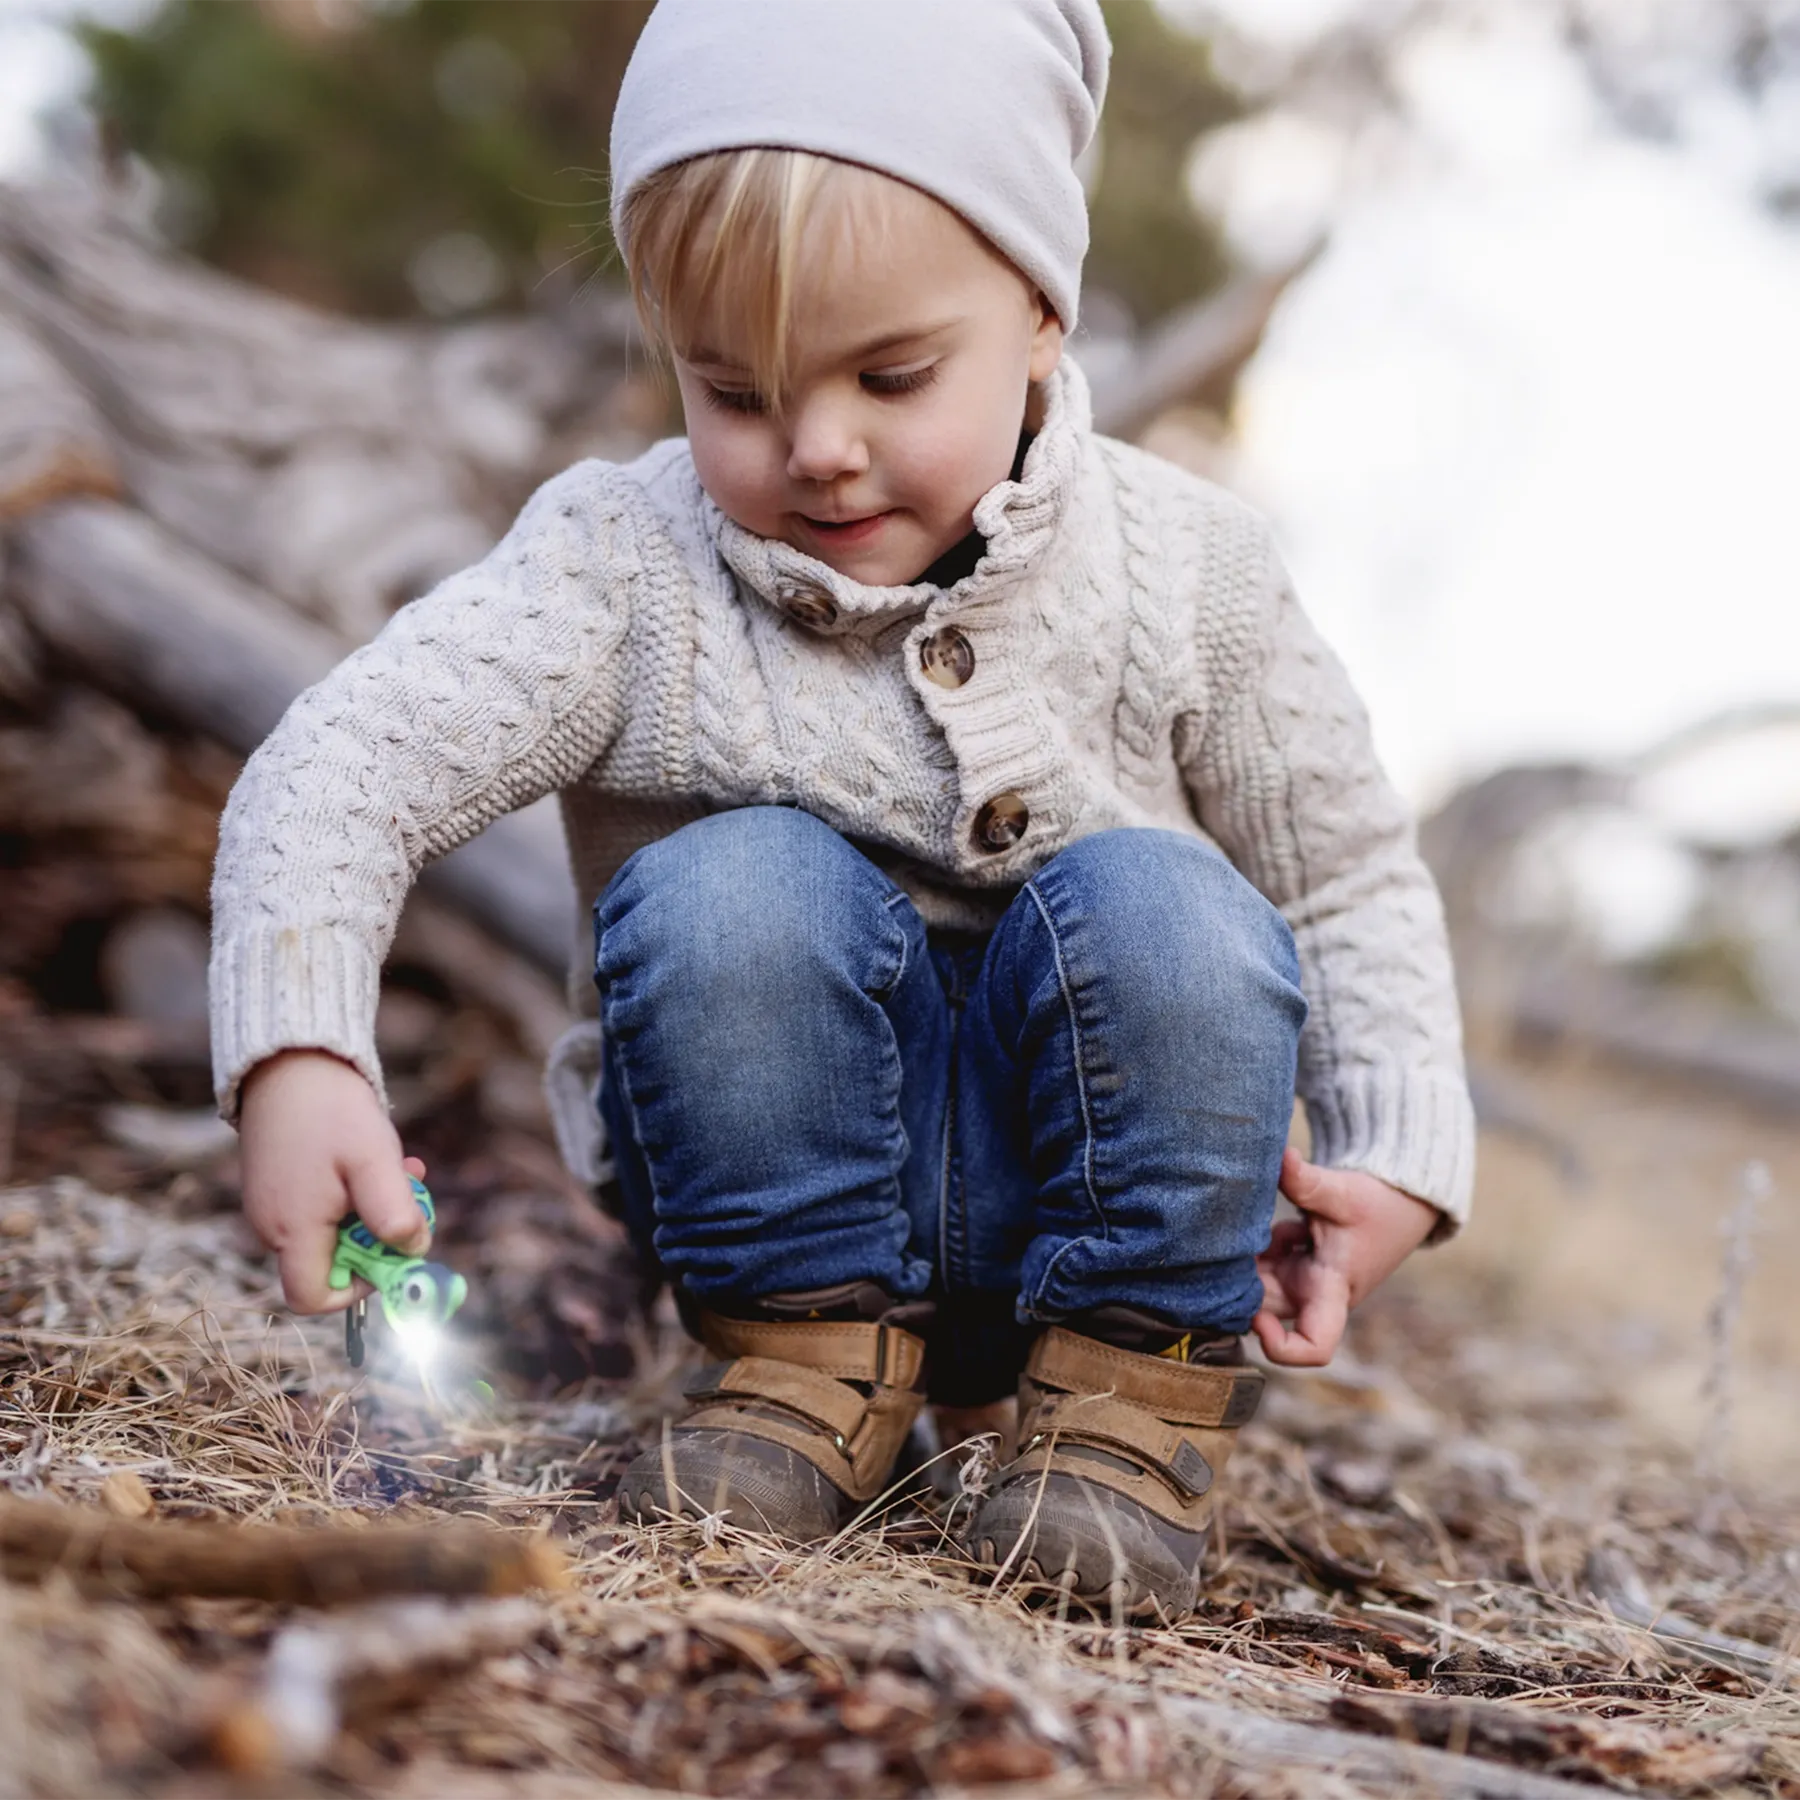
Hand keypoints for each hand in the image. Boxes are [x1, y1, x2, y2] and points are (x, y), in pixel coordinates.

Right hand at [237, 1050, 430, 1313]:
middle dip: (377, 1238)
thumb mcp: (374, 1162)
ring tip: (400, 1166)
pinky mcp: (276, 1184)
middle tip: (410, 1196)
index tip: (389, 1253)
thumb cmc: (331, 1110)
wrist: (288, 1059)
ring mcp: (270, 1205)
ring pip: (330, 1232)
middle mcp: (271, 1226)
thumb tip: (412, 1251)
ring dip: (372, 1210)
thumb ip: (393, 1215)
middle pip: (328, 1264)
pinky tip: (373, 1157)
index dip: (356, 1292)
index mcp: (291, 1230)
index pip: (312, 1299)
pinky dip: (352, 1192)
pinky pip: (319, 1207)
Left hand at [1252, 1148, 1439, 1367]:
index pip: (1313, 1346)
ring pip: (1260, 1284)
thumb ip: (1306, 1181)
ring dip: (1248, 1261)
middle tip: (1229, 1249)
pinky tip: (1270, 1224)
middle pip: (1266, 1309)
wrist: (1400, 1200)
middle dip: (1244, 1284)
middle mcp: (1315, 1294)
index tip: (1258, 1317)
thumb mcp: (1343, 1191)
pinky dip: (1257, 1247)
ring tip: (1249, 1229)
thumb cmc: (1379, 1204)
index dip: (1280, 1346)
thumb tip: (1281, 1157)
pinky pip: (1264, 1264)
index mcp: (1333, 1290)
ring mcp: (1304, 1280)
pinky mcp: (1298, 1263)